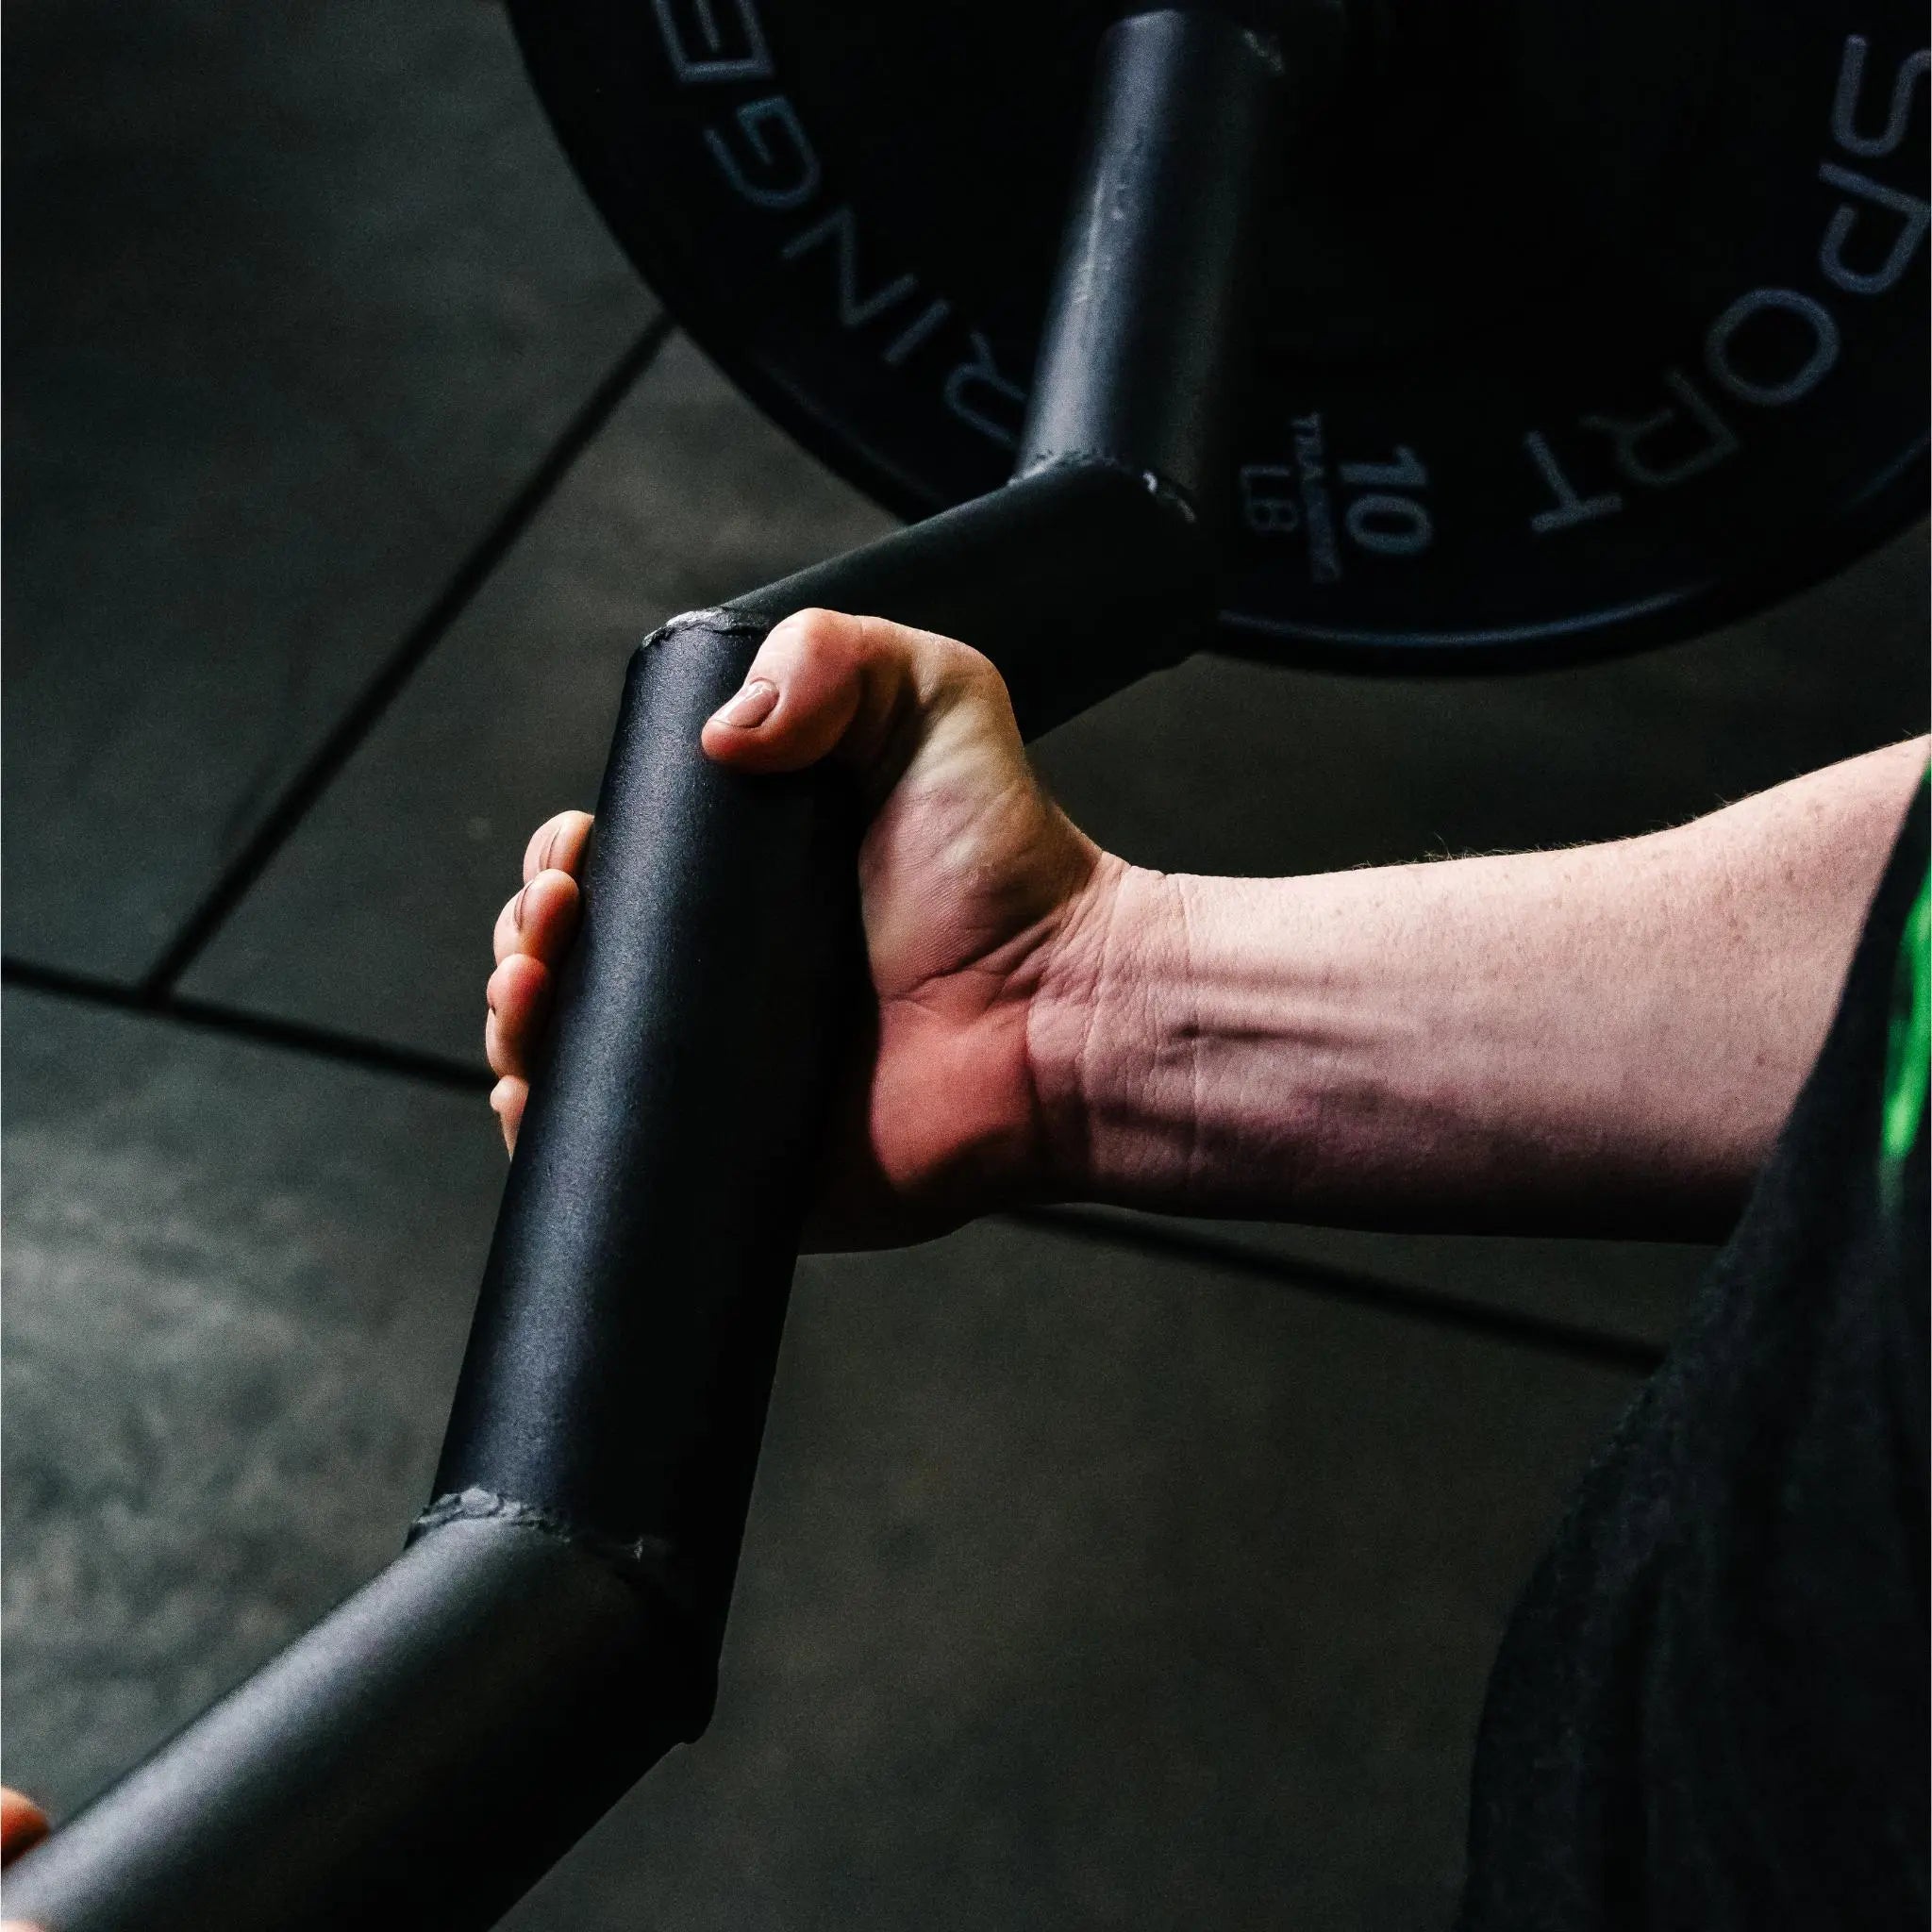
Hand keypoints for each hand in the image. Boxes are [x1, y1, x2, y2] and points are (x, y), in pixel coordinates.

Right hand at [485, 609, 1120, 1246]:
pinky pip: (607, 1154)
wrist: (1061, 1011)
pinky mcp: (732, 1159)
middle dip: (526, 931)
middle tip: (555, 916)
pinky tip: (533, 1086)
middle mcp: (723, 977)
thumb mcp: (931, 699)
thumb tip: (718, 733)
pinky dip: (546, 1126)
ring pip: (568, 1053)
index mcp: (748, 884)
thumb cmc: (1010, 872)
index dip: (565, 861)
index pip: (614, 869)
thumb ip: (832, 655)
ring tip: (531, 983)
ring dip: (515, 1018)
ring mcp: (722, 1071)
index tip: (572, 853)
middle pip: (570, 957)